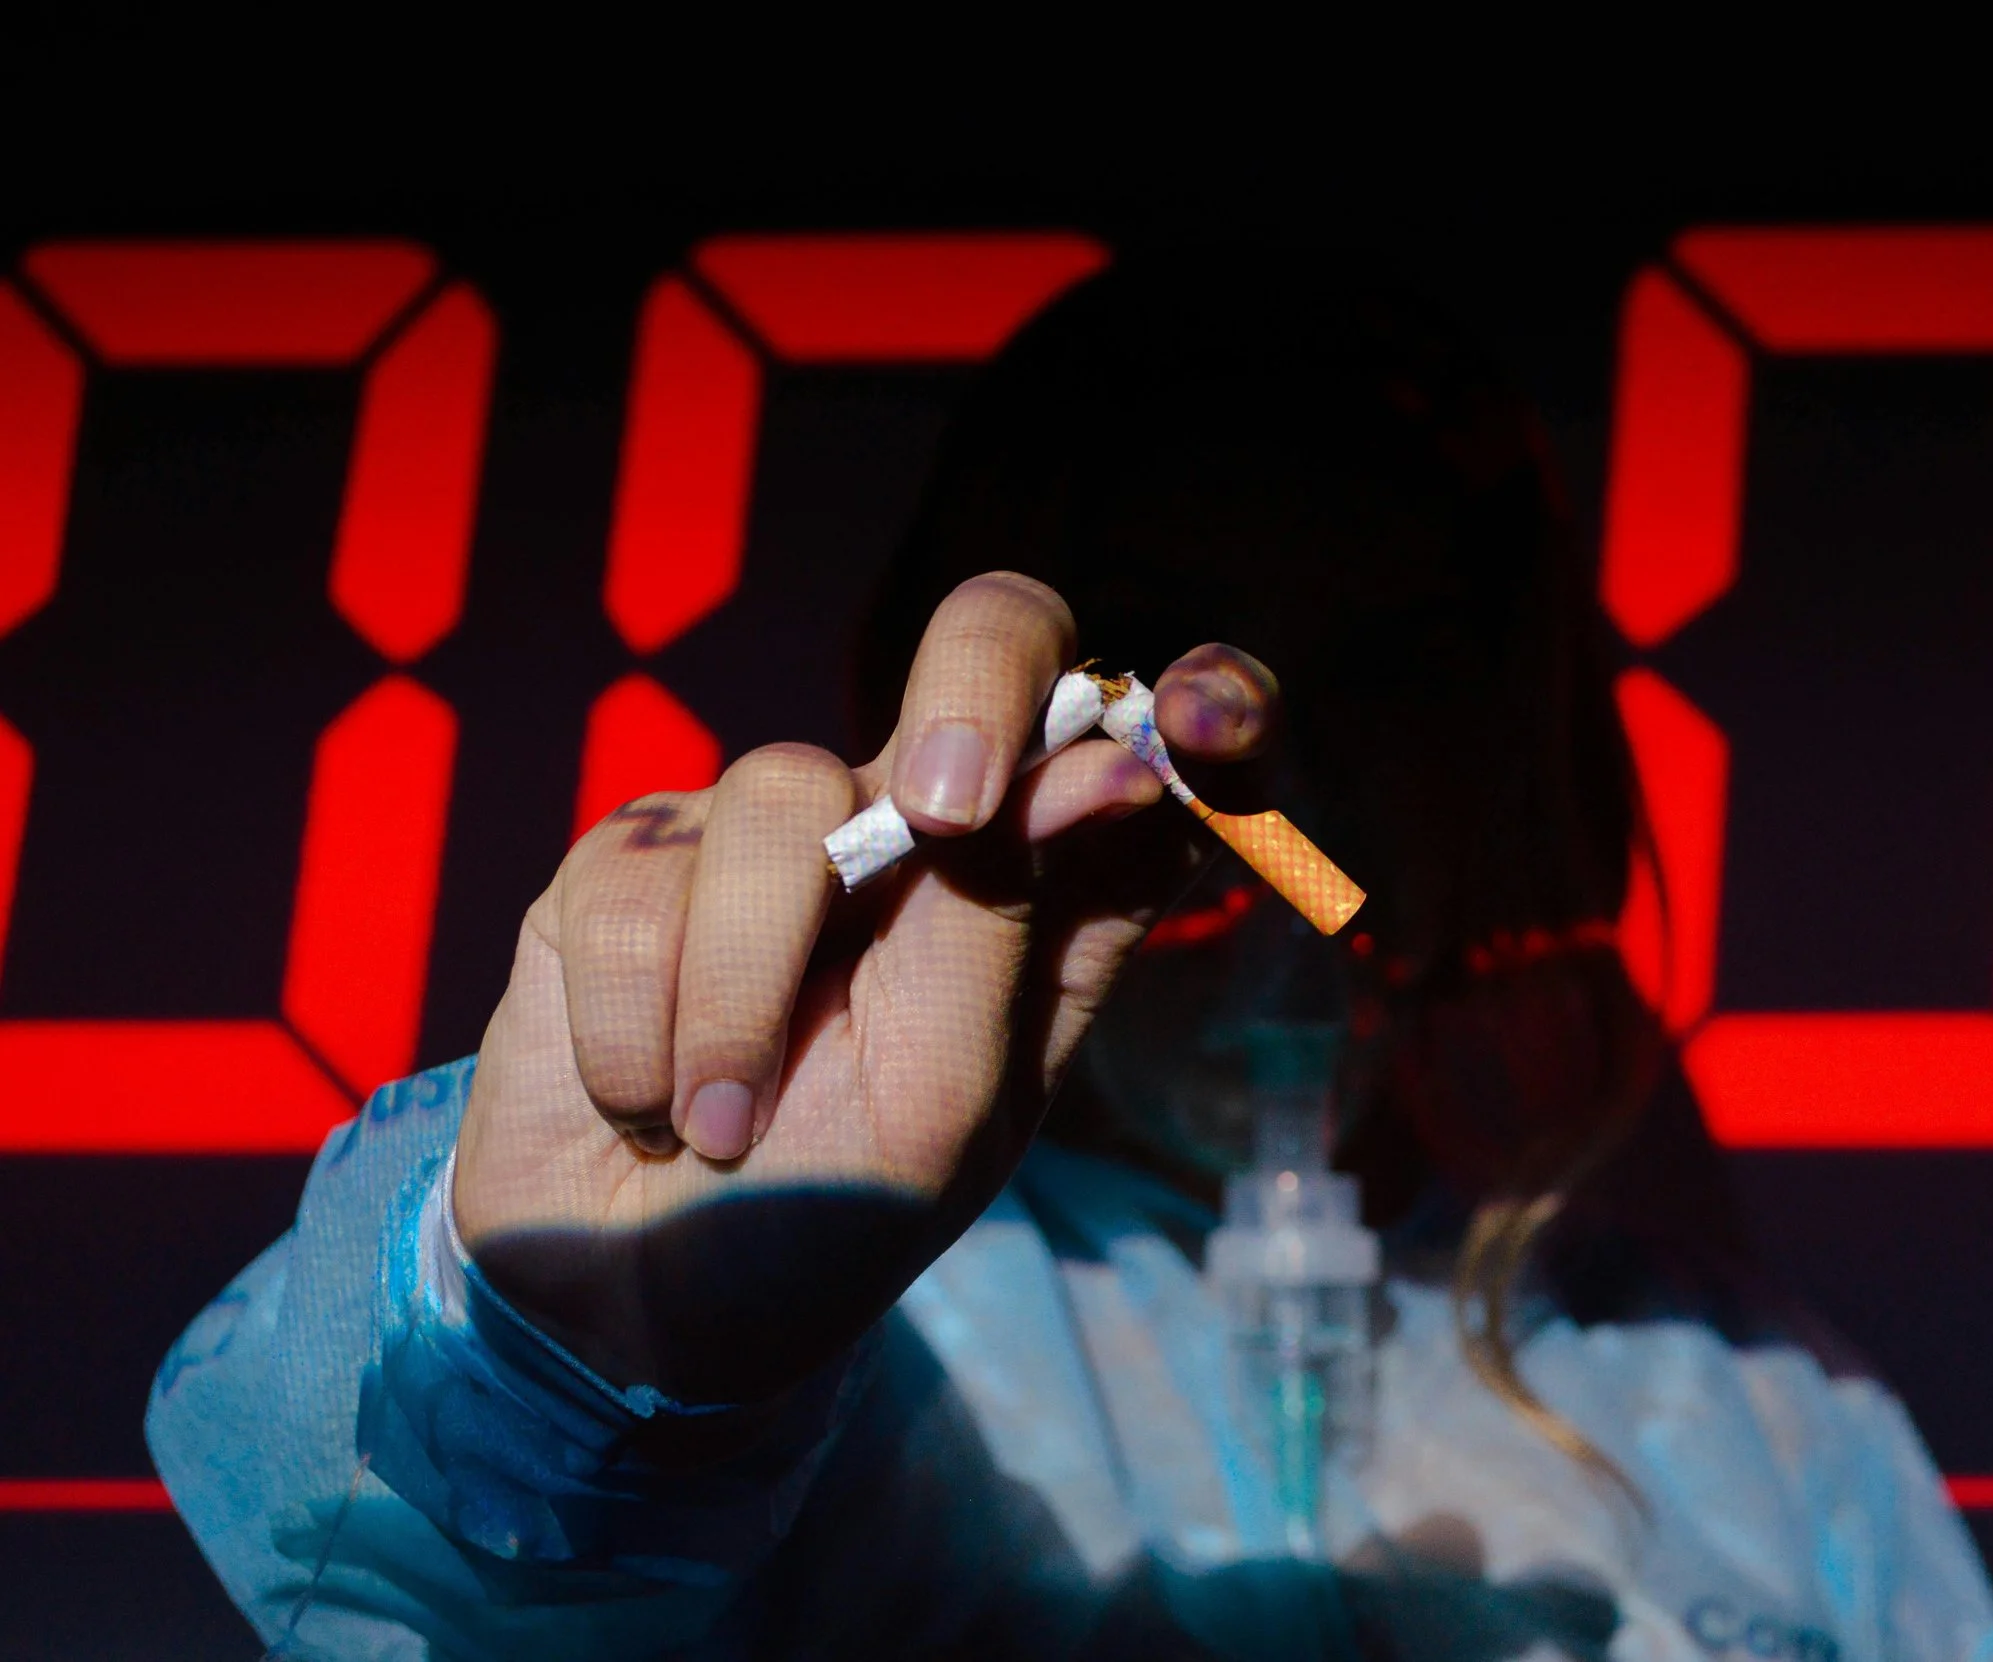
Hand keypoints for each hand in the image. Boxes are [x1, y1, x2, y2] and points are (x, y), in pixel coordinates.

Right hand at [451, 573, 1275, 1400]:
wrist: (641, 1320)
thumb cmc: (829, 1223)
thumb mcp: (949, 1100)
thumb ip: (1008, 923)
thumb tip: (1108, 762)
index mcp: (1050, 897)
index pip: (1153, 750)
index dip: (1204, 708)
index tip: (1211, 719)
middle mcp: (932, 831)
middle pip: (992, 642)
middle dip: (977, 693)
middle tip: (949, 809)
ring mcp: (784, 831)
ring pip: (780, 794)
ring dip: (742, 1002)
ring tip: (726, 1133)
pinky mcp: (638, 860)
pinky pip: (634, 885)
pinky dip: (639, 1031)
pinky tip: (647, 1103)